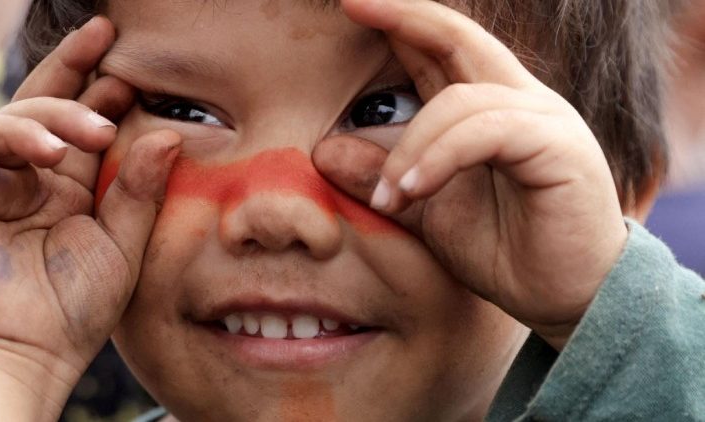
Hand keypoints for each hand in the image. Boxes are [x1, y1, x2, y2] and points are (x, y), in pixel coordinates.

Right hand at [0, 17, 179, 419]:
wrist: (21, 354)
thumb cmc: (72, 311)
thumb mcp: (120, 246)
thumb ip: (139, 191)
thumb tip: (169, 135)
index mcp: (72, 192)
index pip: (86, 129)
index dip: (107, 97)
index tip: (136, 74)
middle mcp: (33, 179)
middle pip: (50, 107)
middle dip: (76, 67)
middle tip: (106, 34)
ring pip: (19, 117)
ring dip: (60, 112)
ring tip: (101, 126)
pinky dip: (19, 135)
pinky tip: (54, 149)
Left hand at [315, 0, 628, 349]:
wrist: (565, 298)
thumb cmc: (505, 252)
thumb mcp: (427, 212)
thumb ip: (385, 178)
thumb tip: (325, 151)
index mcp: (491, 111)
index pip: (443, 50)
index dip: (402, 23)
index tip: (352, 6)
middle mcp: (521, 102)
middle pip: (460, 38)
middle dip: (407, 17)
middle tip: (353, 3)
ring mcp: (544, 120)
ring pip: (461, 101)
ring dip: (412, 146)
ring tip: (390, 197)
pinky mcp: (559, 147)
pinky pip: (486, 132)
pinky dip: (442, 156)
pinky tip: (414, 191)